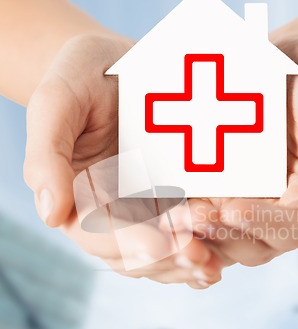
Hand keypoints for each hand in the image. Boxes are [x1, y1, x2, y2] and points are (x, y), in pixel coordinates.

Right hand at [24, 35, 222, 287]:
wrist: (117, 64)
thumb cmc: (81, 77)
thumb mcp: (57, 102)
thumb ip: (47, 155)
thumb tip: (50, 214)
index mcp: (78, 197)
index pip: (98, 233)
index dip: (129, 242)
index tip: (160, 243)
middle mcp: (111, 212)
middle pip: (135, 253)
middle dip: (166, 257)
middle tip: (200, 255)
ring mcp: (144, 209)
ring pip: (161, 255)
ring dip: (187, 263)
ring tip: (214, 264)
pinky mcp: (173, 200)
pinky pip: (185, 235)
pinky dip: (201, 252)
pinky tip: (221, 260)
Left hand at [183, 37, 297, 266]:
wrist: (287, 59)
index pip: (294, 228)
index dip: (265, 225)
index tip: (235, 211)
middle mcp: (282, 212)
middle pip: (254, 243)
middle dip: (224, 235)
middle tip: (196, 218)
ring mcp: (248, 203)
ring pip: (223, 238)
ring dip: (199, 235)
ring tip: (176, 217)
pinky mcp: (220, 191)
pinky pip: (201, 213)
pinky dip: (183, 219)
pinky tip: (164, 209)